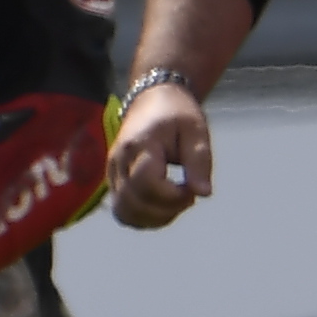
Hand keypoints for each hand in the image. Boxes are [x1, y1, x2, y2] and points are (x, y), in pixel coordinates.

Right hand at [106, 77, 210, 229]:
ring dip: (153, 218)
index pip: (148, 185)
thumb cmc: (178, 113)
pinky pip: (122, 211)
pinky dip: (143, 217)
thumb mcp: (196, 131)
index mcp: (141, 144)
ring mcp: (112, 172)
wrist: (153, 98)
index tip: (191, 189)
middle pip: (133, 204)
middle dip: (166, 210)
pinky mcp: (113, 181)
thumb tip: (204, 194)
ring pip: (124, 213)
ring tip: (175, 202)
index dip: (173, 197)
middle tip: (187, 196)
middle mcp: (120, 160)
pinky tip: (163, 206)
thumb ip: (200, 162)